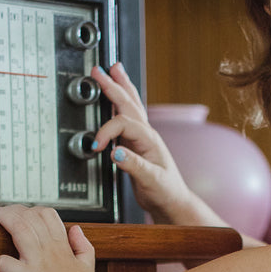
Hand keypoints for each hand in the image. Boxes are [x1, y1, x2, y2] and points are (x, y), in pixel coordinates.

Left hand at [0, 206, 97, 271]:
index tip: (21, 215)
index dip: (31, 210)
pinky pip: (4, 263)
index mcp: (62, 247)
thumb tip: (76, 229)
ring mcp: (38, 263)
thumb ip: (83, 247)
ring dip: (3, 220)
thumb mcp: (89, 268)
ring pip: (18, 228)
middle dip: (11, 210)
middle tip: (0, 215)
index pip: (47, 214)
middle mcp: (49, 250)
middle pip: (29, 216)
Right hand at [91, 62, 197, 223]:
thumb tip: (115, 151)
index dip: (107, 131)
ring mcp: (142, 137)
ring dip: (120, 86)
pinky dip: (120, 103)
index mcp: (149, 139)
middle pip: (128, 103)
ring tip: (113, 70)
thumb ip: (133, 166)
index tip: (97, 146)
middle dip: (113, 85)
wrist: (173, 202)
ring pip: (130, 105)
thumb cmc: (165, 192)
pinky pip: (127, 117)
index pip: (123, 123)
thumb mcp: (150, 181)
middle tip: (99, 71)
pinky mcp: (137, 144)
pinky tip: (117, 98)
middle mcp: (146, 134)